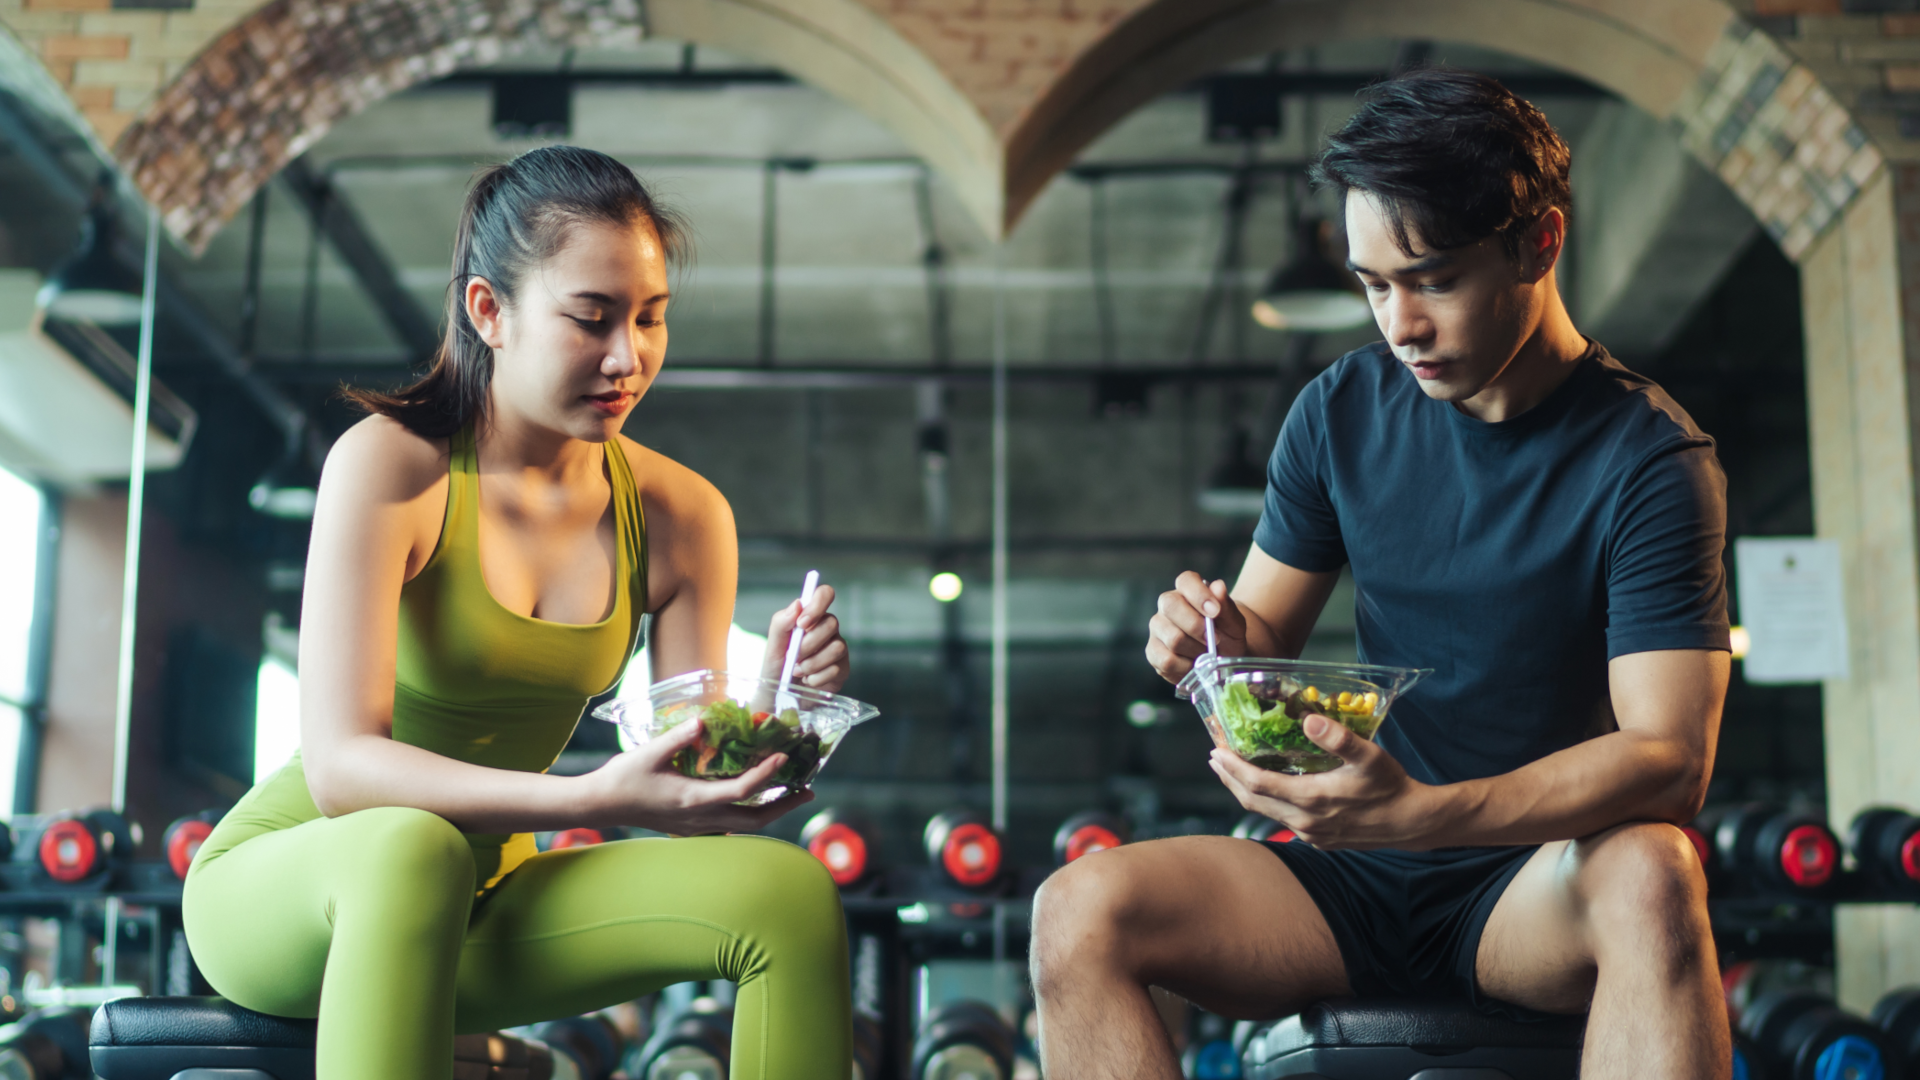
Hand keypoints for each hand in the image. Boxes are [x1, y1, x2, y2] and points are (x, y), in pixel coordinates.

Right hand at [587, 714, 814, 834]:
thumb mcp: (648, 753)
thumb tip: (702, 722)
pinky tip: (755, 803)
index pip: (741, 790)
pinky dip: (750, 816)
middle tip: (808, 792)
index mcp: (693, 800)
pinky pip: (730, 827)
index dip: (766, 775)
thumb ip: (677, 737)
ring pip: (744, 827)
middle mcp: (700, 819)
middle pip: (754, 821)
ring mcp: (696, 827)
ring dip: (771, 813)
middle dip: (784, 807)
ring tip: (791, 797)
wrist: (601, 805)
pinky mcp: (691, 828)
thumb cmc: (623, 778)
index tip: (783, 759)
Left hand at [761, 584, 849, 692]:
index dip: (817, 605)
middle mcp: (827, 630)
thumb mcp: (772, 646)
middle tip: (793, 657)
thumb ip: (781, 623)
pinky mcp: (842, 669)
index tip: (801, 624)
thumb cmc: (777, 667)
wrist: (779, 697)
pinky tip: (807, 681)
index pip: (824, 594)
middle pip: (832, 623)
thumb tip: (797, 604)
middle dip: (809, 644)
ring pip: (837, 647)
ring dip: (812, 663)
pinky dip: (816, 678)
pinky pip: (836, 669)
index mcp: (810, 617)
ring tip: (797, 671)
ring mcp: (837, 649)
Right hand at [1146, 572, 1246, 683]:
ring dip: (1196, 650)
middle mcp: (1167, 605)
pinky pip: (1167, 660)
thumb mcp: (1234, 622)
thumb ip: (1226, 606)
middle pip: (1171, 607)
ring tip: (1208, 655)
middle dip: (1196, 626)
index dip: (1199, 594)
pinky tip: (1195, 666)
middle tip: (1216, 640)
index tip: (1215, 612)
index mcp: (1187, 590)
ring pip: (1172, 638)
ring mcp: (1157, 628)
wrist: (1223, 659)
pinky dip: (1187, 667)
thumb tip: (1218, 586)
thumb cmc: (1227, 635)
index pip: (1185, 580)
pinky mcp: (1153, 651)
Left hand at [1208, 713, 1441, 849]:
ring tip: (1232, 770)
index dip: (1232, 767)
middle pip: (1252, 800)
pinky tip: (1268, 788)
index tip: (1216, 751)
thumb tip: (1309, 721)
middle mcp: (1304, 822)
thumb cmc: (1390, 786)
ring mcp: (1310, 834)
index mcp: (1310, 800)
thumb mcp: (1369, 756)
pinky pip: (1281, 819)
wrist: (1411, 823)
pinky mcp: (1318, 839)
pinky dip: (1266, 801)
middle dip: (1229, 778)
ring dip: (1245, 790)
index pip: (1257, 784)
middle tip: (1215, 757)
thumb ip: (1338, 739)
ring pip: (1265, 812)